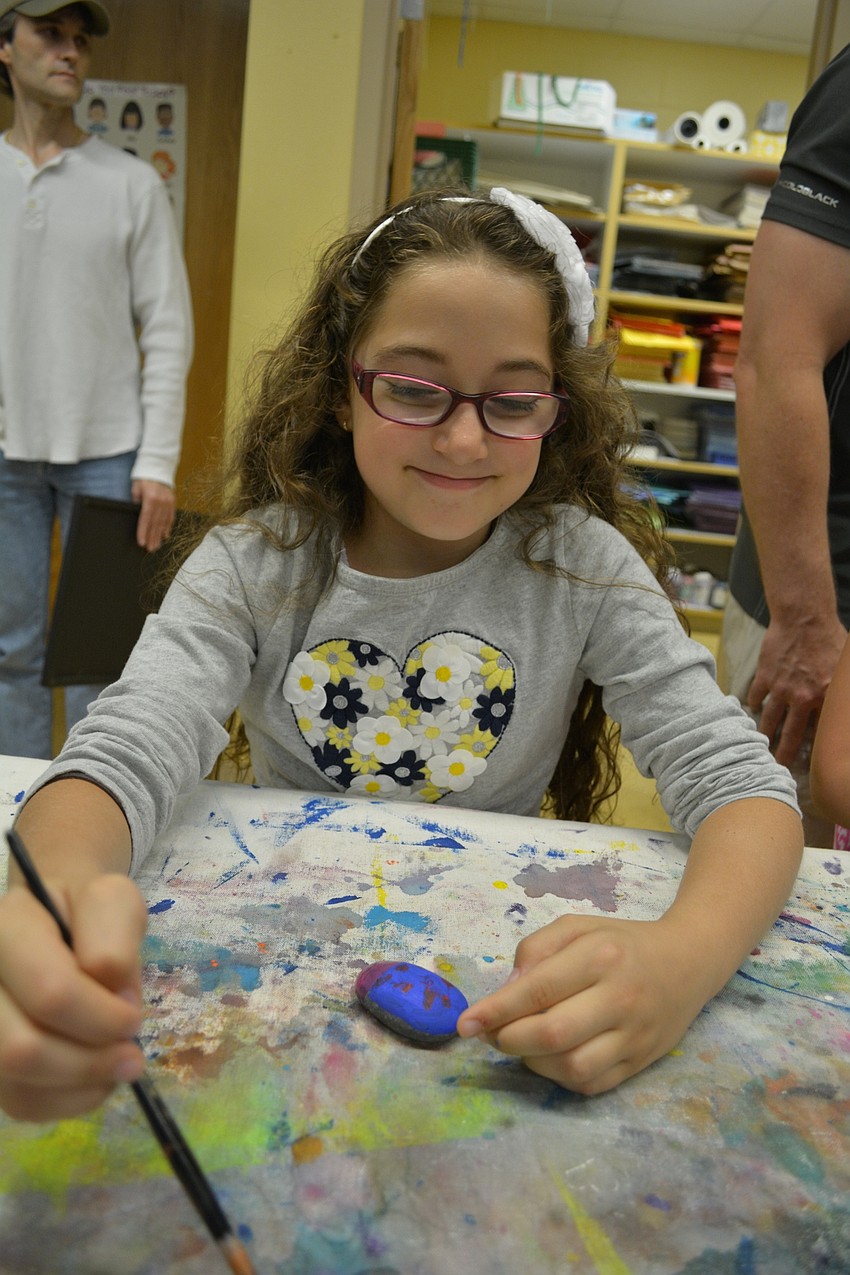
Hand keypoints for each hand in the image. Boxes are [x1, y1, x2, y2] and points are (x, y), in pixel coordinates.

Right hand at [0, 875, 147, 1120]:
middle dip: (91, 1060)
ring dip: (84, 1083)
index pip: (50, 992)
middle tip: (131, 1053)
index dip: (102, 1016)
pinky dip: (71, 1100)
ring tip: (117, 1061)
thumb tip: (112, 995)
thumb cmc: (86, 910)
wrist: (58, 921)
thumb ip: (114, 938)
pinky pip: (24, 1104)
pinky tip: (94, 1074)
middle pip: (23, 1050)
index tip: (134, 1014)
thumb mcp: (113, 901)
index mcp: (6, 930)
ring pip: (20, 1085)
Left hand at [131, 479, 175, 551]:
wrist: (157, 466)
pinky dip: (168, 527)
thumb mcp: (136, 488)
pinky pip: (170, 517)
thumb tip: (137, 515)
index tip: (141, 542)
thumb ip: (136, 502)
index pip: (146, 519)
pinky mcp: (172, 502)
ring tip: (156, 546)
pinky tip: (165, 535)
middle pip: (155, 523)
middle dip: (152, 537)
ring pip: (164, 522)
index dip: (143, 532)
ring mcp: (168, 502)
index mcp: (150, 498)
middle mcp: (161, 502)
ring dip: (160, 535)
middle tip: (150, 549)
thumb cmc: (143, 478)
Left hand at [457, 914, 708, 1094]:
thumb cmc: (621, 942)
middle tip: (491, 1034)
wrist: (687, 963)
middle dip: (508, 1039)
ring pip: (571, 1066)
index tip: (466, 1024)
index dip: (496, 1010)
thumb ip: (536, 949)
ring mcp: (633, 1035)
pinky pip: (591, 1084)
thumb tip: (506, 990)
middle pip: (551, 1034)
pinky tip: (549, 1058)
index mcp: (600, 956)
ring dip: (532, 1062)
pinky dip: (559, 1077)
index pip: (538, 990)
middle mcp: (620, 998)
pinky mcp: (640, 1063)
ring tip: (521, 1044)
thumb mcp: (577, 926)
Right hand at [747, 614, 846, 766]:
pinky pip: (755, 696)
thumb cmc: (830, 638)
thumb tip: (843, 704)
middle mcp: (802, 697)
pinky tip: (753, 708)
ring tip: (761, 744)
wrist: (804, 618)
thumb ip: (843, 688)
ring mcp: (781, 688)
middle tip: (779, 766)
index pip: (819, 731)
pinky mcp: (765, 676)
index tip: (811, 762)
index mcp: (825, 698)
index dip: (814, 749)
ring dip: (765, 733)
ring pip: (769, 719)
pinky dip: (753, 704)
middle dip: (785, 754)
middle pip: (791, 734)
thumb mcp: (846, 667)